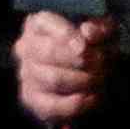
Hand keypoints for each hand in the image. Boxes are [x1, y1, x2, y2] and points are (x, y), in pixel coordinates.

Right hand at [13, 12, 111, 128]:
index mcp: (39, 23)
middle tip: (101, 64)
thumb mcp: (103, 31)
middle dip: (80, 61)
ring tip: (100, 78)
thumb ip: (99, 28)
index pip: (47, 25)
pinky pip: (52, 105)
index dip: (68, 36)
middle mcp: (26, 46)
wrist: (89, 75)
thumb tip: (87, 32)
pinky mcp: (31, 99)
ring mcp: (26, 73)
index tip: (86, 47)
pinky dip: (76, 104)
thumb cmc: (94, 46)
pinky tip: (91, 97)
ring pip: (53, 79)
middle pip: (49, 53)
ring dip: (83, 81)